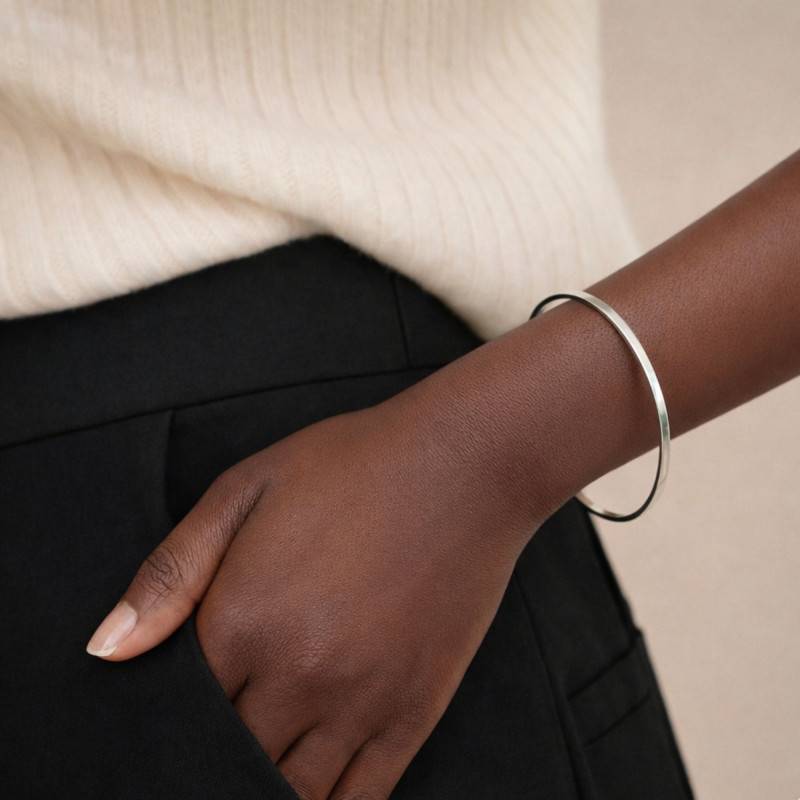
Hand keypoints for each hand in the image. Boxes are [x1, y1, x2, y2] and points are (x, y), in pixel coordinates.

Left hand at [85, 382, 542, 798]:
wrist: (462, 466)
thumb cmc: (352, 467)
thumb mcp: (244, 490)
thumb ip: (171, 574)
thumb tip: (106, 648)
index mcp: (241, 622)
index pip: (179, 716)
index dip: (174, 724)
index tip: (190, 715)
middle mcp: (296, 677)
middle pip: (229, 761)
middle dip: (216, 759)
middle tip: (228, 737)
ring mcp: (359, 701)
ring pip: (290, 793)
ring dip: (266, 788)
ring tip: (263, 760)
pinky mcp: (414, 710)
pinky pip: (361, 799)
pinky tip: (314, 792)